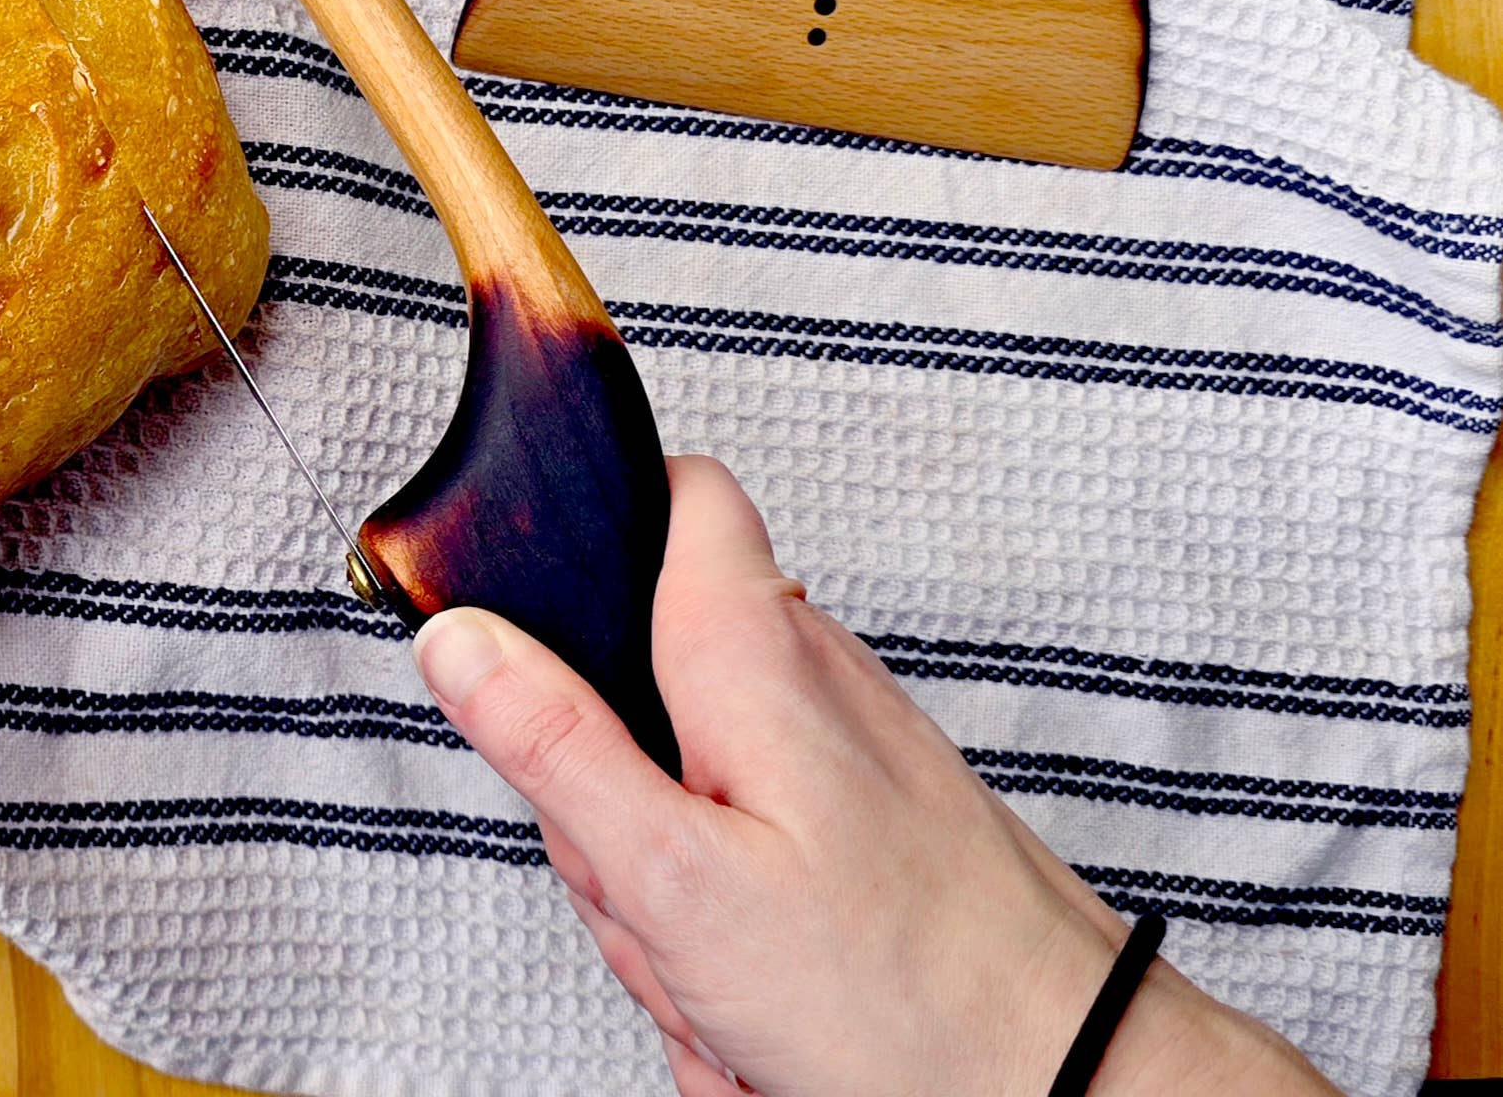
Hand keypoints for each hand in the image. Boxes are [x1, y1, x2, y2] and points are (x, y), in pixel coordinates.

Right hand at [414, 454, 1337, 1096]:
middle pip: (636, 678)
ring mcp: (837, 747)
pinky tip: (752, 989)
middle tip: (652, 887)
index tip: (537, 604)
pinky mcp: (861, 820)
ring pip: (680, 781)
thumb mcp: (676, 874)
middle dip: (612, 801)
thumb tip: (458, 641)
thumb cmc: (904, 987)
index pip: (676, 488)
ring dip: (668, 884)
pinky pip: (739, 846)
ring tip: (718, 958)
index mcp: (750, 645)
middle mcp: (806, 671)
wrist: (1066, 1082)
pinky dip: (726, 920)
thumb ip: (557, 745)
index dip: (598, 518)